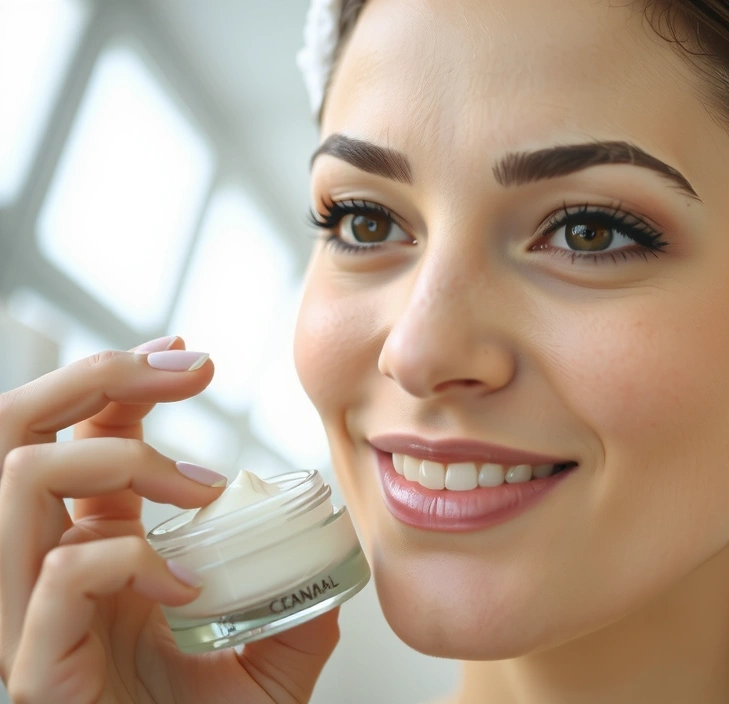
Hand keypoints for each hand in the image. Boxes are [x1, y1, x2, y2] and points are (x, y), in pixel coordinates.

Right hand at [0, 337, 339, 703]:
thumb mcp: (270, 662)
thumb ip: (296, 608)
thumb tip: (338, 562)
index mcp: (98, 554)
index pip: (81, 436)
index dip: (125, 381)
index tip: (193, 355)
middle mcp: (52, 569)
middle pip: (23, 431)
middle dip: (101, 378)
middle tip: (185, 370)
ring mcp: (34, 612)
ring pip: (20, 479)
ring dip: (120, 460)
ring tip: (200, 495)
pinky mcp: (36, 664)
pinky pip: (60, 574)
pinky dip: (130, 559)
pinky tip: (185, 587)